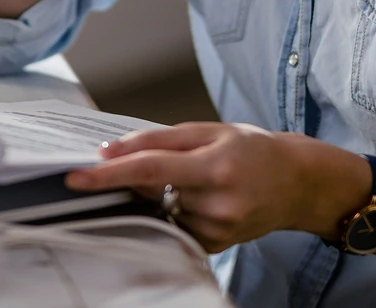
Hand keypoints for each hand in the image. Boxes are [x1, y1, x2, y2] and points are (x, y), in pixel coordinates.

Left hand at [65, 122, 365, 253]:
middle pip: (152, 189)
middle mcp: (216, 202)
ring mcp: (216, 229)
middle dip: (132, 177)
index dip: (110, 173)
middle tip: (121, 164)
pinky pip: (176, 225)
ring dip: (158, 192)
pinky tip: (194, 196)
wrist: (298, 184)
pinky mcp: (216, 246)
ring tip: (192, 176)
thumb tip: (116, 149)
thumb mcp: (211, 130)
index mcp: (214, 166)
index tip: (77, 175)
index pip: (150, 170)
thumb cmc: (254, 149)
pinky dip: (173, 208)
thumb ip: (162, 138)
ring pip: (162, 207)